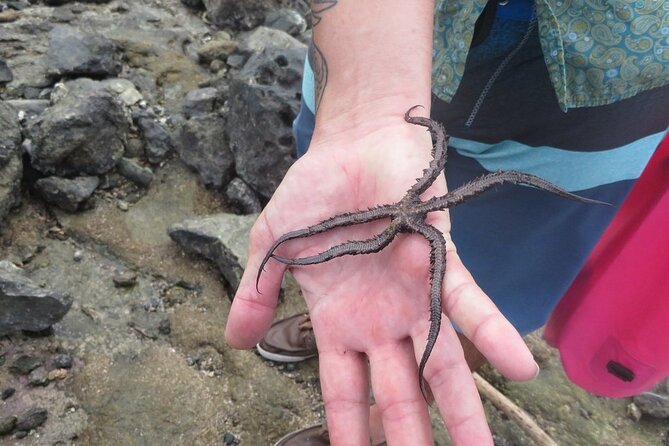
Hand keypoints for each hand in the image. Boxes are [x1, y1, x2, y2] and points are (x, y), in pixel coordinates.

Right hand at [225, 117, 537, 444]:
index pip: (345, 391)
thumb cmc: (313, 192)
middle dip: (410, 439)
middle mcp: (381, 320)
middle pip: (398, 393)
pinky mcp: (440, 260)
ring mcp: (413, 295)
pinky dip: (493, 334)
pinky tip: (520, 368)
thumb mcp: (271, 248)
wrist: (351, 141)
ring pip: (441, 364)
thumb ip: (256, 294)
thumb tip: (233, 341)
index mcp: (339, 322)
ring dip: (462, 411)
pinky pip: (469, 305)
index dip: (351, 432)